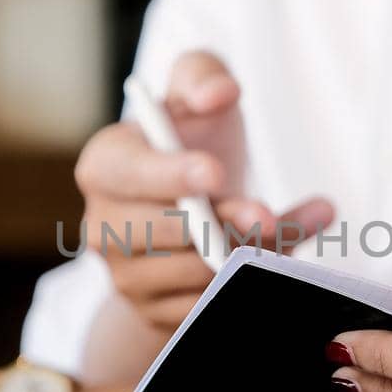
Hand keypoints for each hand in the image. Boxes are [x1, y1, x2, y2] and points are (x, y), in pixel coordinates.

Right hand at [76, 51, 332, 330]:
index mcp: (103, 166)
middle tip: (267, 216)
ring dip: (249, 254)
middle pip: (163, 233)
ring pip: (194, 274)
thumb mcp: (195, 93)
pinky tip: (284, 256)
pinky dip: (254, 283)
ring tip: (290, 227)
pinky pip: (211, 306)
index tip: (214, 173)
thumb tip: (220, 92)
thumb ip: (204, 76)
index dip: (170, 175)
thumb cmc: (191, 139)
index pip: (130, 174)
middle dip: (220, 224)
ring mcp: (127, 278)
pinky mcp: (157, 316)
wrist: (188, 210)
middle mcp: (101, 227)